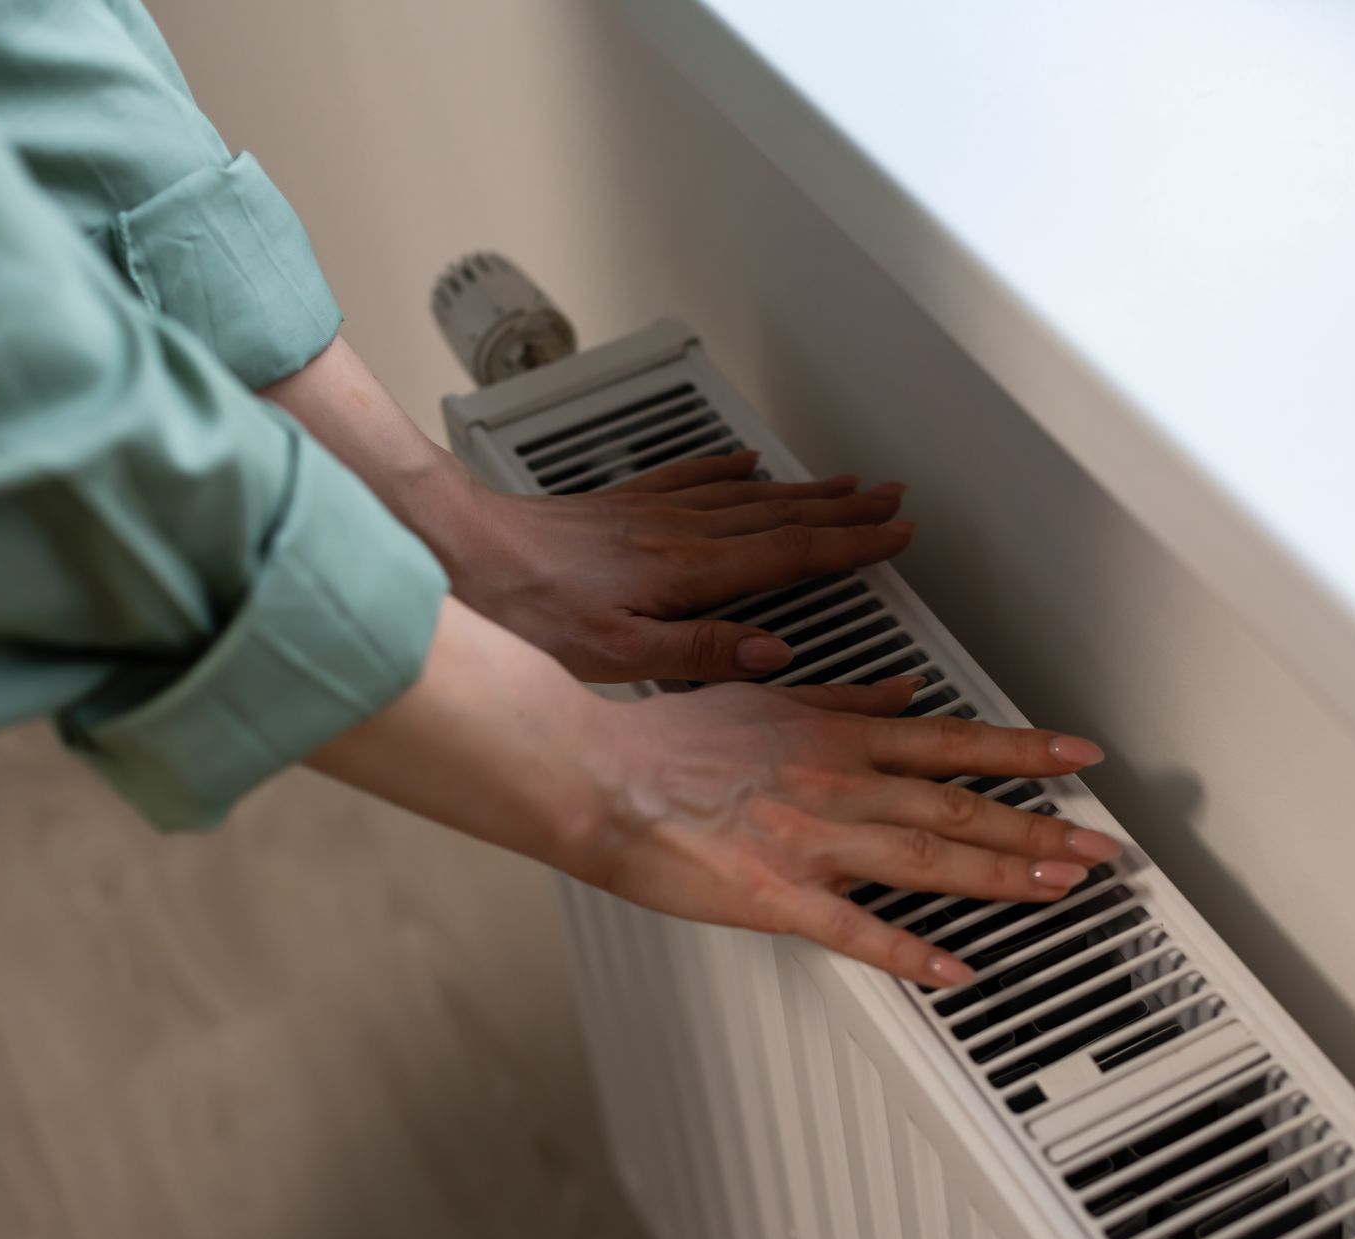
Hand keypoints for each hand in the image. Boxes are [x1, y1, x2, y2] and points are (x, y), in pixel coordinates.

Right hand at [310, 601, 1120, 987]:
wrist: (598, 772)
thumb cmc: (671, 737)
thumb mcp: (767, 697)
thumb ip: (845, 699)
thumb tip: (903, 694)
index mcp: (837, 736)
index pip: (952, 741)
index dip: (1023, 750)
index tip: (1079, 757)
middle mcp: (838, 782)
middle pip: (957, 804)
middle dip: (1038, 825)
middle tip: (1101, 846)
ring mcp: (812, 839)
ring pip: (926, 857)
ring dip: (1000, 874)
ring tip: (1060, 890)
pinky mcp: (776, 895)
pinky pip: (855, 930)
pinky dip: (909, 952)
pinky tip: (955, 971)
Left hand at [423, 450, 914, 682]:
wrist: (459, 552)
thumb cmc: (526, 610)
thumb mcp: (617, 658)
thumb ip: (701, 652)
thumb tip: (772, 653)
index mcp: (687, 572)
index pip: (791, 553)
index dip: (850, 544)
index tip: (895, 534)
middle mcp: (676, 533)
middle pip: (781, 513)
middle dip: (844, 508)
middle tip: (892, 498)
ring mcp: (649, 514)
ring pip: (746, 493)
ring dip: (802, 487)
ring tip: (844, 482)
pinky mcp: (620, 507)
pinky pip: (690, 477)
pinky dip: (727, 469)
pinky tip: (745, 463)